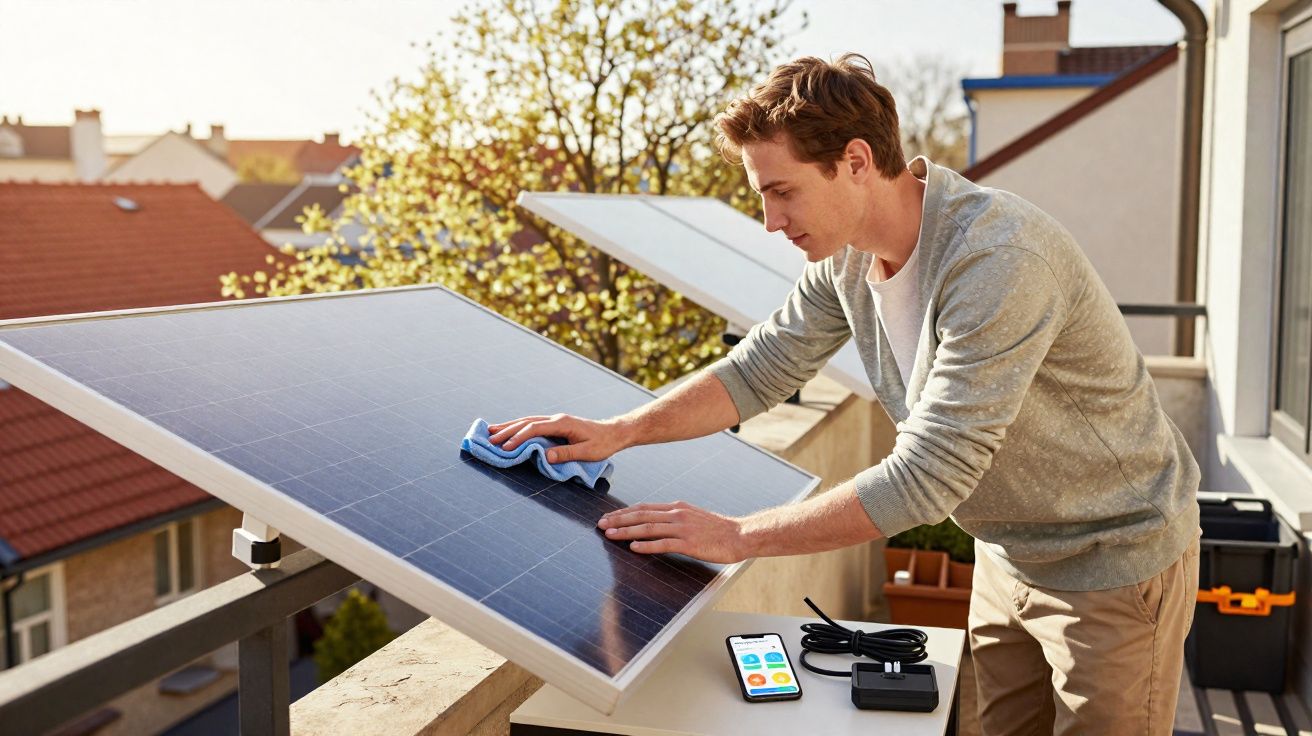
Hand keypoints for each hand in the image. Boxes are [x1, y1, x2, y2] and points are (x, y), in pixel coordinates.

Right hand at [487, 413, 627, 463]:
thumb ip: (567, 454)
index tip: (506, 447)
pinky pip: (533, 424)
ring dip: (510, 426)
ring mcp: (556, 420)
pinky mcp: (556, 424)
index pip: (535, 429)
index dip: (519, 438)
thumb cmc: (603, 444)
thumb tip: (545, 455)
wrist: (614, 432)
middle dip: (508, 430)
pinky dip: (520, 426)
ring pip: (528, 421)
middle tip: (489, 438)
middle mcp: (557, 419)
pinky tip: (511, 430)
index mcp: (562, 424)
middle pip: (527, 422)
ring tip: (492, 431)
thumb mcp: (587, 452)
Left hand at [596, 501, 748, 563]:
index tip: (609, 516)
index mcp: (677, 507)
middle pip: (641, 515)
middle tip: (601, 524)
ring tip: (610, 534)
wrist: (740, 535)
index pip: (645, 507)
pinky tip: (634, 547)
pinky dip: (647, 545)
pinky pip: (663, 543)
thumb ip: (674, 518)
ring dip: (627, 531)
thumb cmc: (718, 530)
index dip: (624, 512)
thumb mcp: (694, 517)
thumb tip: (655, 522)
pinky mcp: (689, 543)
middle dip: (619, 520)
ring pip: (648, 527)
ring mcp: (683, 528)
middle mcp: (677, 514)